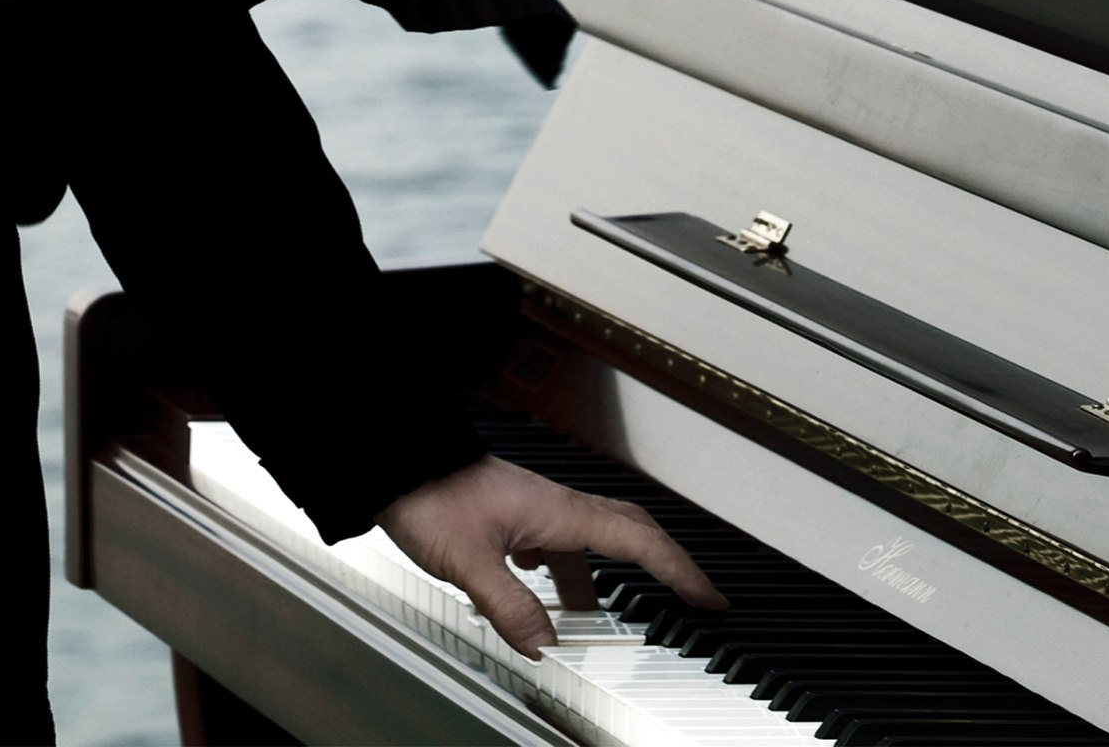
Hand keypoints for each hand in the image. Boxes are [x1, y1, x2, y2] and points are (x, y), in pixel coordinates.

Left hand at [379, 455, 725, 656]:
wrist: (400, 462)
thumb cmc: (433, 494)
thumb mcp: (470, 562)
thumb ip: (511, 605)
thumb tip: (546, 645)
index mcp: (560, 513)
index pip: (638, 541)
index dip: (679, 570)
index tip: (709, 595)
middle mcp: (557, 508)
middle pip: (630, 533)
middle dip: (665, 565)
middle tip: (690, 595)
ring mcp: (537, 510)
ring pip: (590, 543)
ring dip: (606, 578)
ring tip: (605, 617)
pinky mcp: (516, 516)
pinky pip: (559, 546)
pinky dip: (568, 573)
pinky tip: (548, 594)